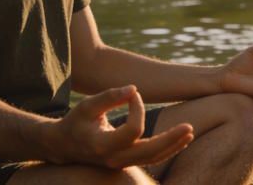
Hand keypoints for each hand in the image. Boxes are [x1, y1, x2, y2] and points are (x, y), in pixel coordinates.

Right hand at [51, 85, 193, 168]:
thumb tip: (134, 88)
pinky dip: (167, 149)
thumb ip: (109, 97)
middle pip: (149, 153)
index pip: (132, 130)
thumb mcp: (87, 105)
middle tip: (189, 126)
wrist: (64, 146)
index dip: (138, 108)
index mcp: (102, 145)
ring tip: (189, 132)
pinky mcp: (126, 163)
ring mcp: (121, 164)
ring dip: (173, 145)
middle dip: (171, 140)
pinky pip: (150, 158)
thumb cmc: (76, 121)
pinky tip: (180, 139)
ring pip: (153, 159)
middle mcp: (114, 159)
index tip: (134, 93)